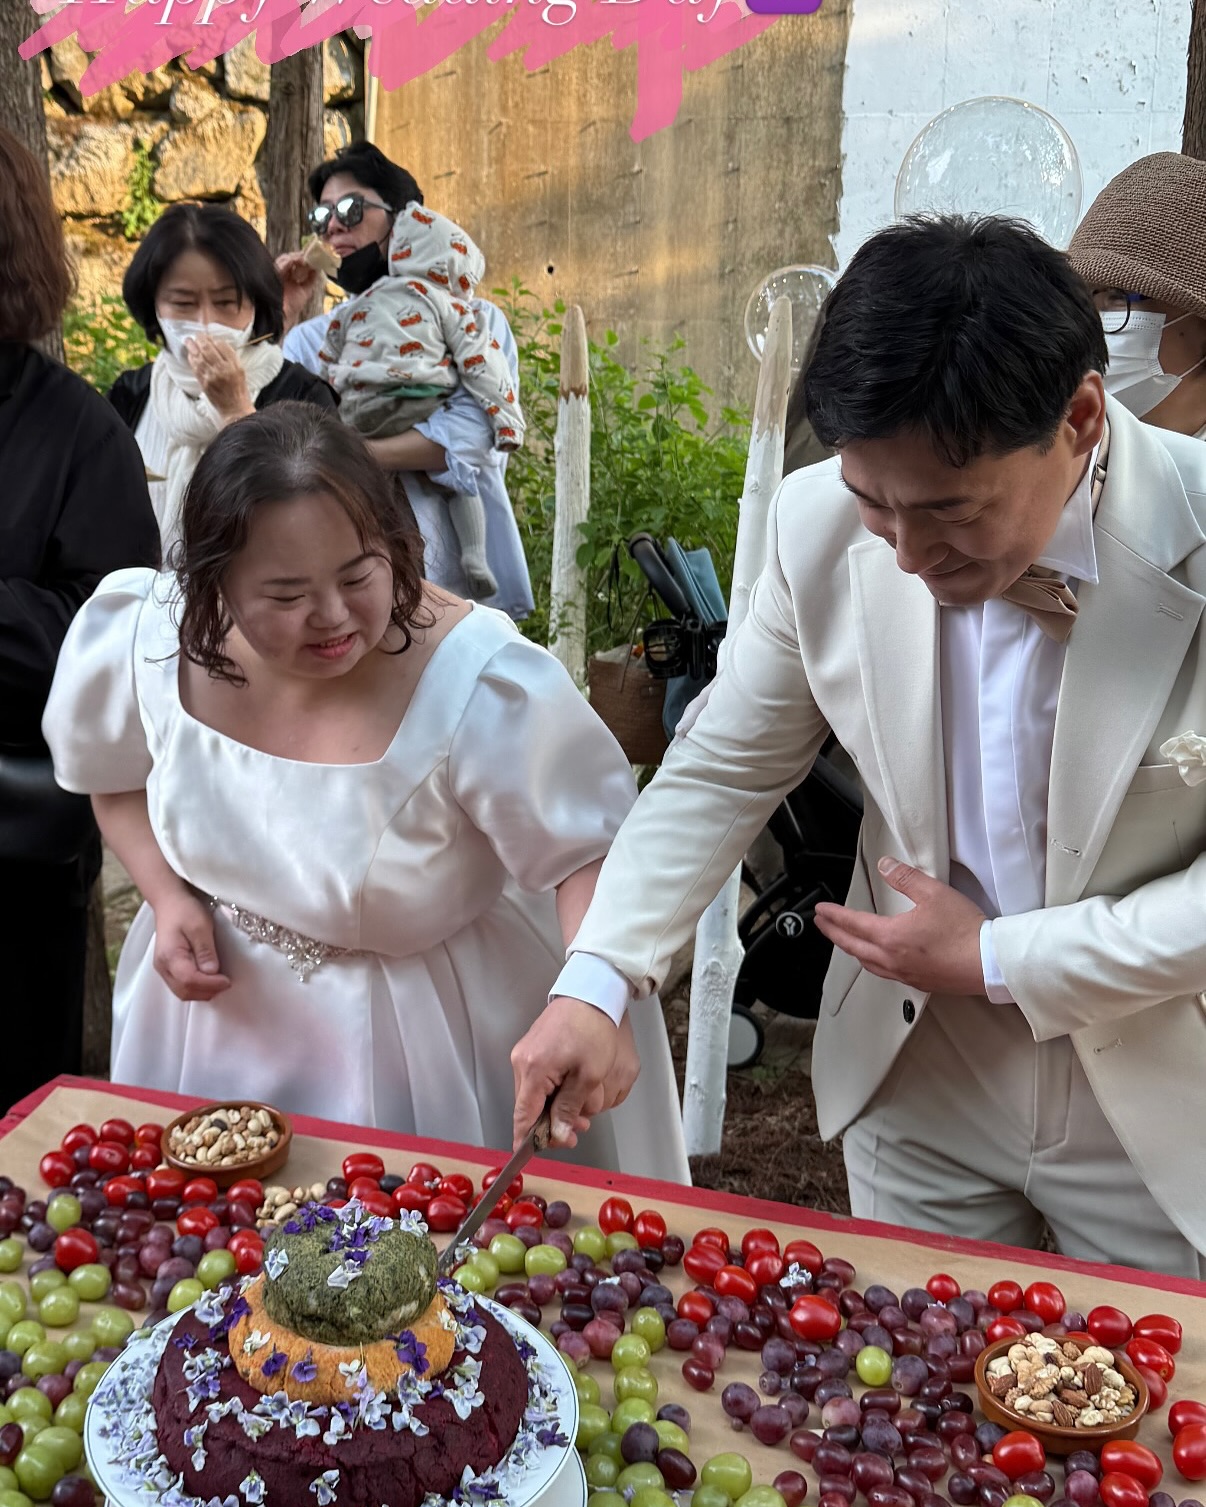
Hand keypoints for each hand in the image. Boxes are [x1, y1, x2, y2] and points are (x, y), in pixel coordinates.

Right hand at [152, 891, 231, 1001]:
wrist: (170, 902)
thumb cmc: (184, 911)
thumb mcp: (200, 926)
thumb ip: (205, 951)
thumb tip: (212, 972)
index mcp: (170, 956)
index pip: (189, 980)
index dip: (210, 984)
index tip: (227, 981)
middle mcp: (163, 966)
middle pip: (184, 991)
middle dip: (207, 991)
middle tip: (226, 983)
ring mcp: (164, 969)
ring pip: (182, 992)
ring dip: (202, 992)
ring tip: (219, 982)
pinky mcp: (168, 968)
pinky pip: (181, 986)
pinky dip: (196, 988)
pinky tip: (209, 980)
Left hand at [186, 334, 253, 421]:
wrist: (234, 409)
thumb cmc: (238, 390)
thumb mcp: (240, 371)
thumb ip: (230, 358)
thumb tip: (217, 345)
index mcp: (234, 365)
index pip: (222, 345)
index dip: (214, 339)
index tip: (210, 338)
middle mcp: (223, 369)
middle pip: (208, 348)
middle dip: (200, 339)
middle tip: (197, 335)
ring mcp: (212, 376)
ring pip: (199, 356)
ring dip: (192, 346)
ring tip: (189, 340)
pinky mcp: (204, 382)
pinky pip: (195, 366)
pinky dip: (192, 359)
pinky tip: (190, 354)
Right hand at [275, 251, 321, 330]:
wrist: (283, 315)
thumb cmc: (292, 306)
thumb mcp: (306, 291)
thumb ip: (311, 280)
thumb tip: (317, 270)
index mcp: (288, 277)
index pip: (295, 263)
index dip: (303, 259)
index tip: (311, 255)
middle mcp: (282, 274)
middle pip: (289, 259)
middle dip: (299, 256)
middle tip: (308, 254)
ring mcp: (276, 273)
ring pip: (284, 259)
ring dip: (294, 257)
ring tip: (303, 258)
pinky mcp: (271, 274)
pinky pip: (279, 264)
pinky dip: (288, 261)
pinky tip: (296, 261)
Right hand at [511, 996, 633, 1149]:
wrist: (591, 992)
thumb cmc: (593, 1028)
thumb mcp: (588, 1075)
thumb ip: (570, 1108)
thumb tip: (558, 1135)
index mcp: (533, 1069)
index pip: (523, 1116)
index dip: (526, 1139)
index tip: (528, 1155)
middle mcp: (521, 1061)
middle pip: (528, 1107)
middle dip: (552, 1123)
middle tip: (578, 1130)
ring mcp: (524, 1053)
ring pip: (534, 1094)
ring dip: (555, 1106)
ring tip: (583, 1111)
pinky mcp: (532, 1047)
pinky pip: (538, 1079)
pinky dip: (553, 1090)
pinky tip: (573, 1091)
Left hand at [813, 856, 986, 995]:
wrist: (989, 962)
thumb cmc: (965, 932)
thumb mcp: (934, 893)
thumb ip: (905, 877)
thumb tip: (885, 866)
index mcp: (891, 937)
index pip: (853, 924)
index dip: (834, 915)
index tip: (820, 910)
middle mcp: (892, 959)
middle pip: (852, 946)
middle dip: (833, 933)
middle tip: (822, 924)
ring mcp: (905, 974)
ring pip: (867, 963)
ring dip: (851, 950)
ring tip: (845, 941)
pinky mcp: (919, 982)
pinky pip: (884, 973)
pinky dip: (871, 963)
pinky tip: (878, 961)